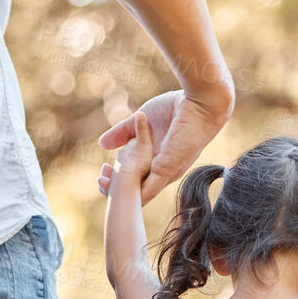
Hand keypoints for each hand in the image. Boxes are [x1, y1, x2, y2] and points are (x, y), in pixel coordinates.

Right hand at [95, 88, 228, 204]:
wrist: (198, 103)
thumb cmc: (175, 109)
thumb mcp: (141, 121)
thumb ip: (122, 132)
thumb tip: (102, 144)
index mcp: (158, 162)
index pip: (136, 180)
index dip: (118, 180)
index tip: (103, 172)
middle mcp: (162, 172)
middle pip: (136, 191)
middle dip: (115, 190)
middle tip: (100, 180)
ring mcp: (165, 174)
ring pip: (139, 195)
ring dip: (119, 194)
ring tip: (103, 186)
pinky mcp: (166, 171)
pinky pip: (146, 190)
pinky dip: (130, 195)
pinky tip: (116, 195)